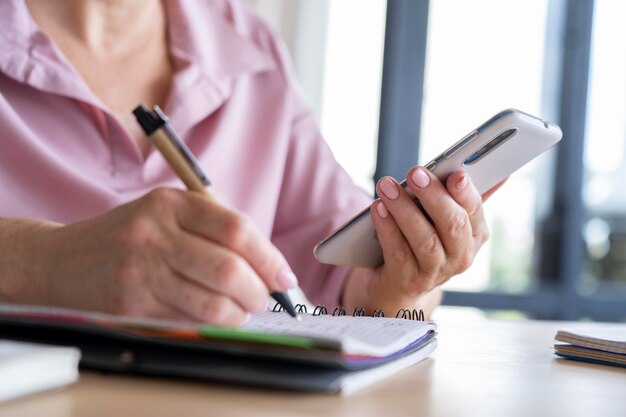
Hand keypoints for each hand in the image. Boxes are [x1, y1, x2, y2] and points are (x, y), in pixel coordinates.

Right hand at [5, 188, 296, 325]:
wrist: (59, 261)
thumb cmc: (126, 237)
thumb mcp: (164, 213)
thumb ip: (213, 228)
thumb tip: (268, 264)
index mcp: (170, 203)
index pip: (236, 230)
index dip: (269, 257)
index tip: (284, 276)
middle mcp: (154, 234)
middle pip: (229, 269)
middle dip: (259, 291)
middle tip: (265, 298)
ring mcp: (141, 272)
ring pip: (213, 304)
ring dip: (240, 314)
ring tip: (243, 310)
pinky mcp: (131, 306)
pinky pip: (188, 322)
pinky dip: (213, 325)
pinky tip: (216, 318)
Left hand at [343, 168, 504, 317]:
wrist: (398, 285)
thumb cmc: (424, 240)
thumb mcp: (445, 220)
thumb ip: (463, 197)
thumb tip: (500, 173)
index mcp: (475, 235)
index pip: (475, 210)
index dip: (466, 193)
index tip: (456, 174)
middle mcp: (460, 256)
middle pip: (451, 225)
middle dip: (433, 196)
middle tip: (415, 173)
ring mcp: (434, 272)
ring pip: (424, 239)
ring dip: (404, 209)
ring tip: (387, 186)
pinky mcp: (408, 281)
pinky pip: (398, 252)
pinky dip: (387, 228)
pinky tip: (378, 208)